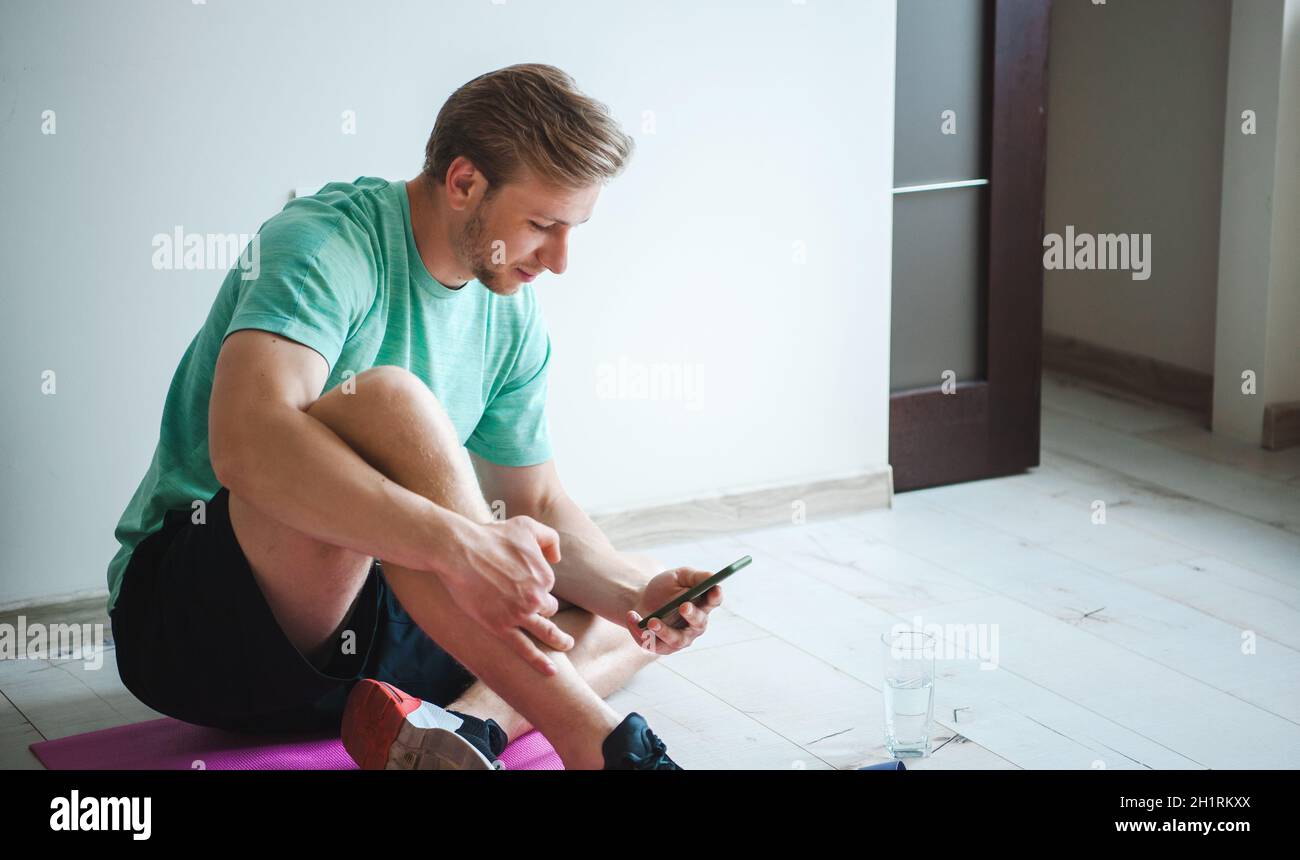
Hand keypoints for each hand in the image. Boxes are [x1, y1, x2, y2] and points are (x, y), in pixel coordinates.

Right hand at [440, 515, 573, 676]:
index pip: (549, 588)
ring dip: (559, 641)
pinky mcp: (500, 627)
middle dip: (541, 608)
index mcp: (545, 576)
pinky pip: (525, 649)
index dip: (537, 586)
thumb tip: (556, 558)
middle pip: (547, 609)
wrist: (459, 550)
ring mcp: (519, 615)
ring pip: (546, 632)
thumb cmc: (490, 536)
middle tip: (529, 606)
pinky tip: (551, 672)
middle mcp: (536, 597)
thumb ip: (549, 539)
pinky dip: (539, 662)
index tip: (524, 583)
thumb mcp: (526, 526)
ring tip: (566, 645)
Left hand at [624, 567, 723, 654]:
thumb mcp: (679, 576)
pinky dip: (640, 629)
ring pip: (676, 639)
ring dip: (664, 630)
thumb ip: (696, 577)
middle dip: (692, 615)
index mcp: (702, 604)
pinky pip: (653, 642)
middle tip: (683, 606)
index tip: (713, 589)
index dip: (715, 596)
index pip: (714, 601)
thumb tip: (712, 576)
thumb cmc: (665, 588)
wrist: (641, 601)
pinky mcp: (662, 647)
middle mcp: (695, 625)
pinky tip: (632, 615)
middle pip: (698, 623)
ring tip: (651, 621)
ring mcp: (680, 638)